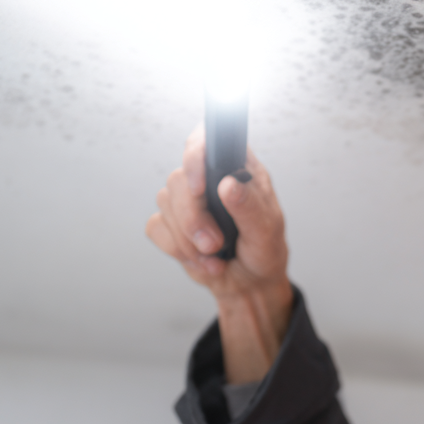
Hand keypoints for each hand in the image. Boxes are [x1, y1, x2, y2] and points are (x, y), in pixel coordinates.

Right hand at [147, 125, 292, 382]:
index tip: (198, 187)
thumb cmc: (264, 251)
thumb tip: (229, 185)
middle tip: (214, 243)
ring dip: (188, 239)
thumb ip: (250, 207)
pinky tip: (201, 260)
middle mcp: (209, 179)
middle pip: (179, 179)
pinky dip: (176, 249)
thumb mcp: (267, 231)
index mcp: (237, 168)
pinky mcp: (171, 223)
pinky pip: (156, 228)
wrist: (249, 284)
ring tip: (214, 256)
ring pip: (165, 204)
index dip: (195, 154)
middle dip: (192, 218)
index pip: (207, 140)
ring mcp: (187, 200)